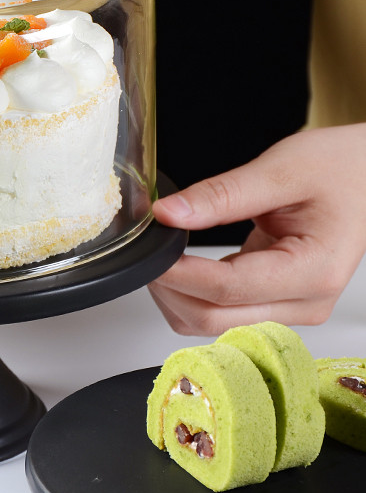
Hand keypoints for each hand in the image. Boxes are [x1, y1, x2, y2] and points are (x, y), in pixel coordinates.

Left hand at [150, 124, 365, 334]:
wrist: (364, 176)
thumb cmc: (338, 169)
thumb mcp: (279, 171)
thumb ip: (221, 195)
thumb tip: (167, 213)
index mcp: (314, 271)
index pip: (228, 288)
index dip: (178, 273)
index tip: (149, 250)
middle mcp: (305, 302)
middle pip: (213, 318)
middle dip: (170, 288)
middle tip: (148, 248)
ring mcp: (290, 309)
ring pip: (210, 323)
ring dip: (176, 295)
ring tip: (162, 251)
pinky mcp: (274, 304)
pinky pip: (219, 312)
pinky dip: (191, 292)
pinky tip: (180, 262)